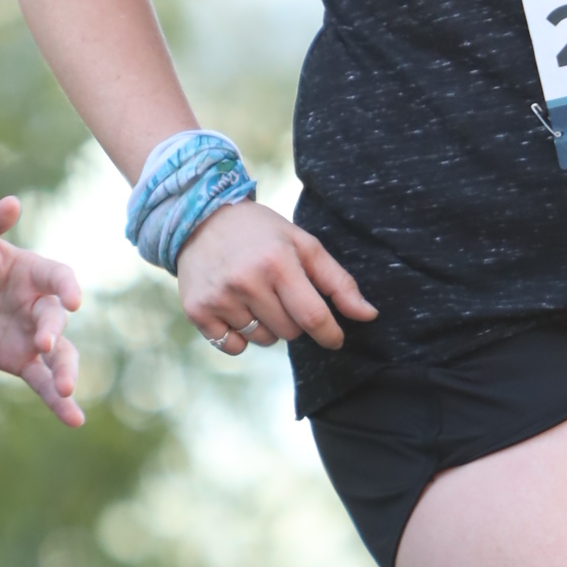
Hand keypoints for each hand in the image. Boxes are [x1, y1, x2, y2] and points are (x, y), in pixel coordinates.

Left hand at [0, 196, 84, 428]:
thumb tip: (12, 202)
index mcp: (33, 272)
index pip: (58, 277)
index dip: (66, 287)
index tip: (71, 300)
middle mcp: (39, 305)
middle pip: (56, 321)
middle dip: (53, 335)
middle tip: (44, 347)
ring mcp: (33, 336)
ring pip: (59, 357)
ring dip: (65, 374)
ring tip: (68, 394)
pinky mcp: (20, 360)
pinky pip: (43, 382)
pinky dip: (57, 401)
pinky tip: (73, 419)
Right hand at [175, 198, 374, 354]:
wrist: (200, 219)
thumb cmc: (262, 234)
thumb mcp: (303, 245)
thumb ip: (338, 282)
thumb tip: (369, 316)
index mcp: (277, 262)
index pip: (313, 317)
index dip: (330, 334)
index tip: (335, 338)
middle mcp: (246, 281)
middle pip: (290, 332)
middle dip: (292, 319)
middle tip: (278, 292)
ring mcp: (220, 298)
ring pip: (263, 341)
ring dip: (266, 326)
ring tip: (254, 295)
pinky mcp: (197, 311)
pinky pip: (234, 347)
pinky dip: (239, 336)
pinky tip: (233, 308)